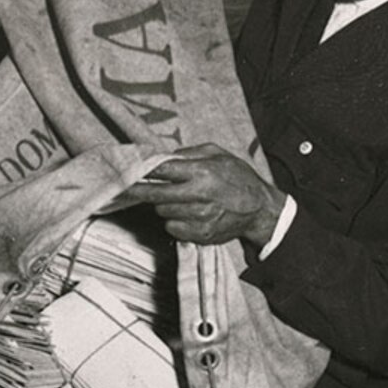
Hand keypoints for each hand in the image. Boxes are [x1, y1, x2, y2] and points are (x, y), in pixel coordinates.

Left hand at [128, 145, 282, 250]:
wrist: (259, 209)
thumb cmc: (238, 177)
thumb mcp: (218, 154)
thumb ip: (189, 153)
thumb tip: (162, 157)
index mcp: (202, 172)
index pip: (162, 171)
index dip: (142, 172)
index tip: (128, 172)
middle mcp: (198, 195)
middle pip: (155, 196)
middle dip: (140, 192)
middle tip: (127, 189)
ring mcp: (199, 217)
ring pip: (162, 213)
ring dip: (163, 206)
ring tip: (175, 199)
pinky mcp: (200, 234)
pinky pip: (172, 228)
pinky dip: (173, 221)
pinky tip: (185, 214)